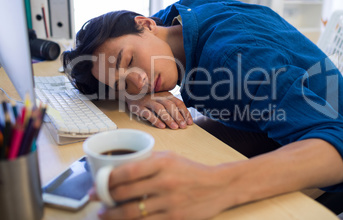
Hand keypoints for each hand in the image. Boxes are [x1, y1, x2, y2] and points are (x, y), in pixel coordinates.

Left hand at [93, 151, 235, 219]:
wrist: (218, 186)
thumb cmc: (191, 170)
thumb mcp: (171, 157)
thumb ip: (147, 160)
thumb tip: (119, 168)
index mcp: (162, 163)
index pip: (126, 172)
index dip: (107, 180)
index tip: (97, 184)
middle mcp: (164, 182)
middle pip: (125, 193)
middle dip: (104, 198)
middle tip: (96, 199)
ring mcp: (169, 202)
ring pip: (131, 213)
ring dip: (112, 215)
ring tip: (103, 214)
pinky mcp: (174, 218)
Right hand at [125, 92, 192, 128]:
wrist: (131, 93)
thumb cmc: (150, 99)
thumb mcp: (162, 100)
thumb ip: (172, 106)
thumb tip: (184, 118)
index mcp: (166, 95)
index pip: (179, 103)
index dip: (185, 113)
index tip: (190, 122)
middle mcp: (158, 97)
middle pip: (170, 106)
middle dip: (178, 117)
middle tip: (183, 126)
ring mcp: (148, 101)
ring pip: (160, 109)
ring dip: (168, 119)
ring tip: (174, 127)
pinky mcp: (139, 107)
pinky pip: (148, 114)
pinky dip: (155, 120)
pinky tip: (161, 126)